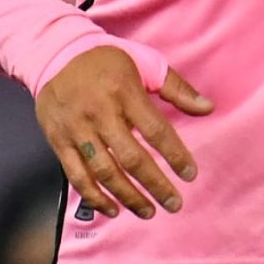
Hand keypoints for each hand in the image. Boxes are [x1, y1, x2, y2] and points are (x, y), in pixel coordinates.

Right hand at [35, 47, 211, 219]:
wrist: (55, 52)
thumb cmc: (107, 60)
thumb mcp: (145, 63)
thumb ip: (177, 88)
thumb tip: (208, 108)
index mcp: (124, 91)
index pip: (155, 130)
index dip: (175, 155)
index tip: (190, 174)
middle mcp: (99, 112)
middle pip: (131, 157)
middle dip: (155, 185)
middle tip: (174, 204)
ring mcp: (76, 128)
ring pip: (104, 171)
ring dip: (128, 196)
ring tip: (148, 211)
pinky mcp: (58, 141)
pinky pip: (76, 175)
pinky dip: (95, 196)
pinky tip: (113, 209)